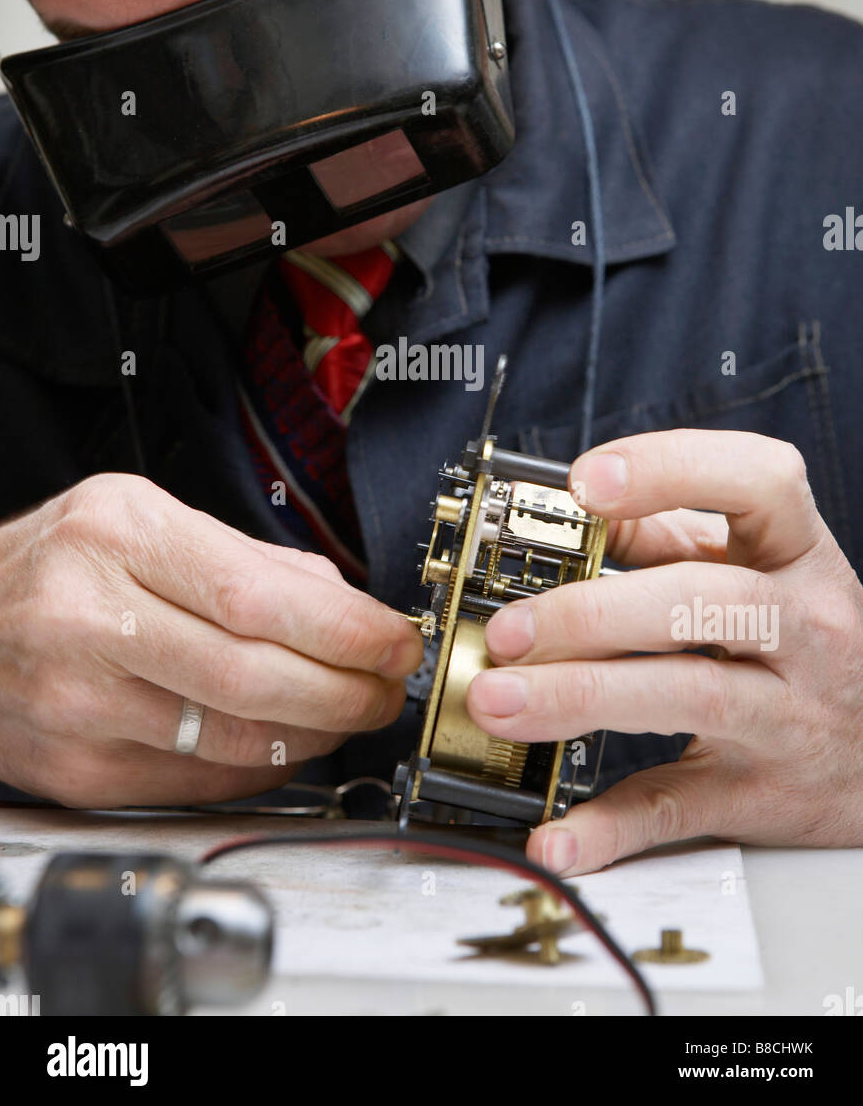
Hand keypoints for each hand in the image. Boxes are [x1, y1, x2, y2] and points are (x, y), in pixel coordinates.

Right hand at [0, 474, 421, 806]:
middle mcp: (88, 619)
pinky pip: (200, 781)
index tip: (394, 640)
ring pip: (233, 740)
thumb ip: (246, 559)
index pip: (255, 596)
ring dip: (316, 734)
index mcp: (116, 536)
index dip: (343, 629)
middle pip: (253, 676)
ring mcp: (78, 705)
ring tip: (349, 711)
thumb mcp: (140, 519)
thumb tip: (346, 609)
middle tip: (385, 687)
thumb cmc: (55, 565)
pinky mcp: (79, 772)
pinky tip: (287, 741)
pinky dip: (263, 767)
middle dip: (345, 690)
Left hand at [468, 430, 862, 873]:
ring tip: (499, 701)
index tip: (585, 484)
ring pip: (691, 696)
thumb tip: (587, 517)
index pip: (759, 483)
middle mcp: (804, 629)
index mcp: (798, 557)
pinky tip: (556, 835)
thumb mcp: (763, 571)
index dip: (670, 471)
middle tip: (510, 628)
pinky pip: (681, 806)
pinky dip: (612, 828)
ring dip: (583, 695)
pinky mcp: (761, 793)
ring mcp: (787, 715)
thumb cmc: (808, 643)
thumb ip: (675, 537)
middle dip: (595, 611)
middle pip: (706, 603)